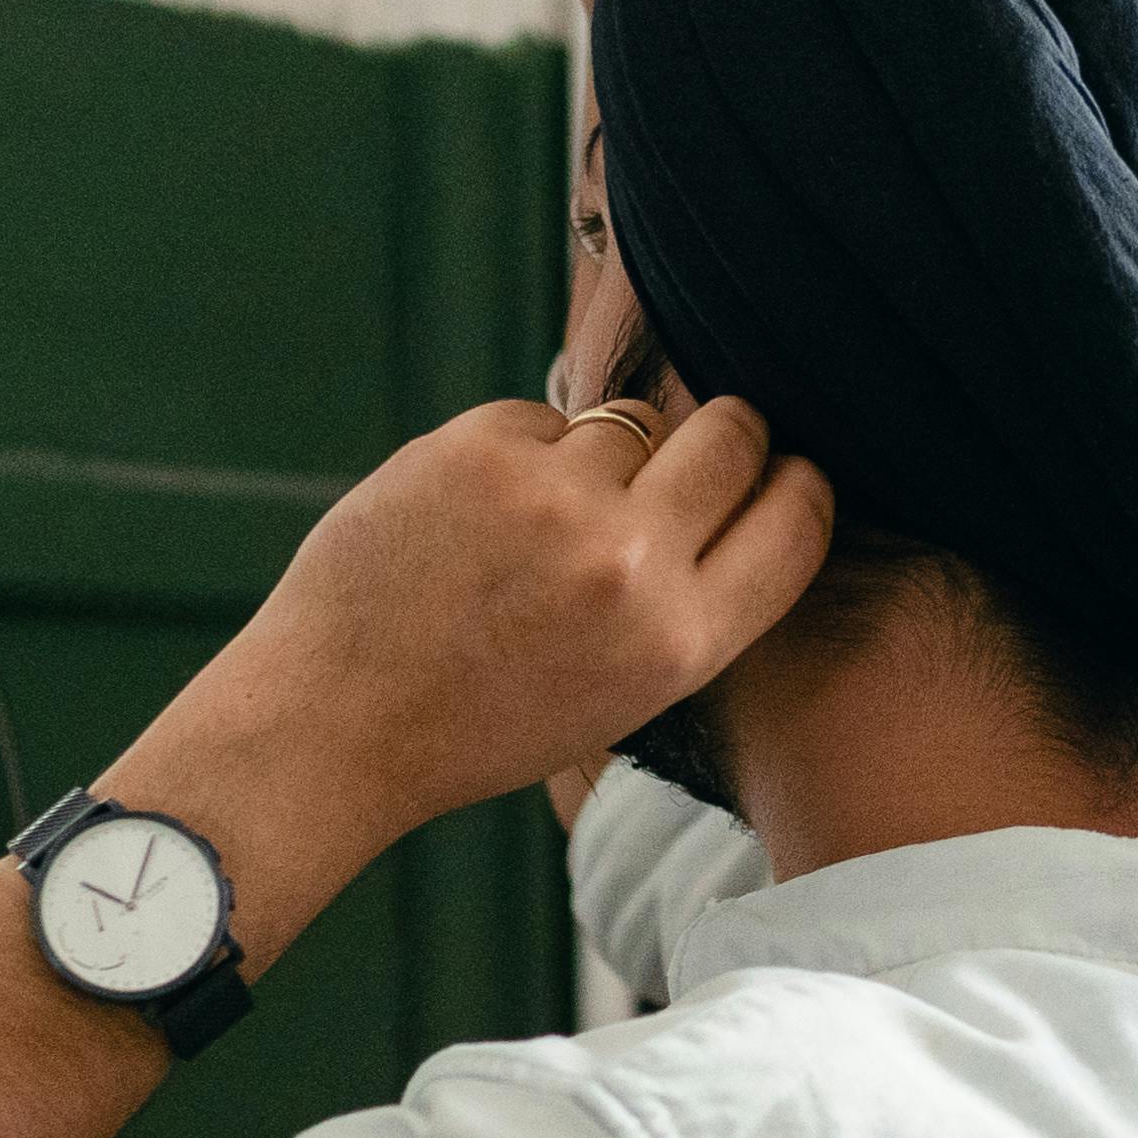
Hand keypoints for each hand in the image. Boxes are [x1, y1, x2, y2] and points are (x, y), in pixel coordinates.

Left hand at [184, 392, 831, 843]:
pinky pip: (544, 417)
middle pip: (734, 432)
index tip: (773, 477)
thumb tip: (744, 480)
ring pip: (630, 422)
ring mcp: (554, 500)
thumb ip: (691, 599)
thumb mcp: (624, 694)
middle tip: (678, 460)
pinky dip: (522, 452)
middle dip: (720, 434)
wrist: (336, 721)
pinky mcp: (481, 451)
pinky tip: (476, 516)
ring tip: (539, 523)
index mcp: (681, 641)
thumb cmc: (482, 719)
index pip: (801, 516)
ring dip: (603, 455)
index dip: (794, 483)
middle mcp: (631, 565)